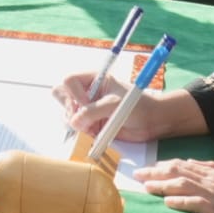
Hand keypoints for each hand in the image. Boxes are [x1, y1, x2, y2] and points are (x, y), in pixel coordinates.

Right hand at [53, 72, 204, 142]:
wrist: (152, 121)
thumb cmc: (137, 105)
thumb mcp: (115, 105)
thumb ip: (93, 111)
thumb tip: (74, 122)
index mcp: (93, 79)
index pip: (69, 81)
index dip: (74, 94)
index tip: (87, 104)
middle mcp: (87, 92)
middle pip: (61, 95)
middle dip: (69, 108)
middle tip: (83, 118)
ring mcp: (88, 108)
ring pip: (67, 113)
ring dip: (76, 122)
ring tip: (93, 127)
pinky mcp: (91, 123)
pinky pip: (77, 128)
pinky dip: (82, 132)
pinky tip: (96, 133)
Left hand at [135, 160, 213, 212]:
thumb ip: (207, 182)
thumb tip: (184, 177)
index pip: (183, 163)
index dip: (162, 165)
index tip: (147, 169)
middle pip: (179, 169)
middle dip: (156, 171)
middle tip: (138, 174)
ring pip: (183, 183)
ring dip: (162, 184)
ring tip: (146, 187)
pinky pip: (195, 202)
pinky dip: (180, 201)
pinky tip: (167, 203)